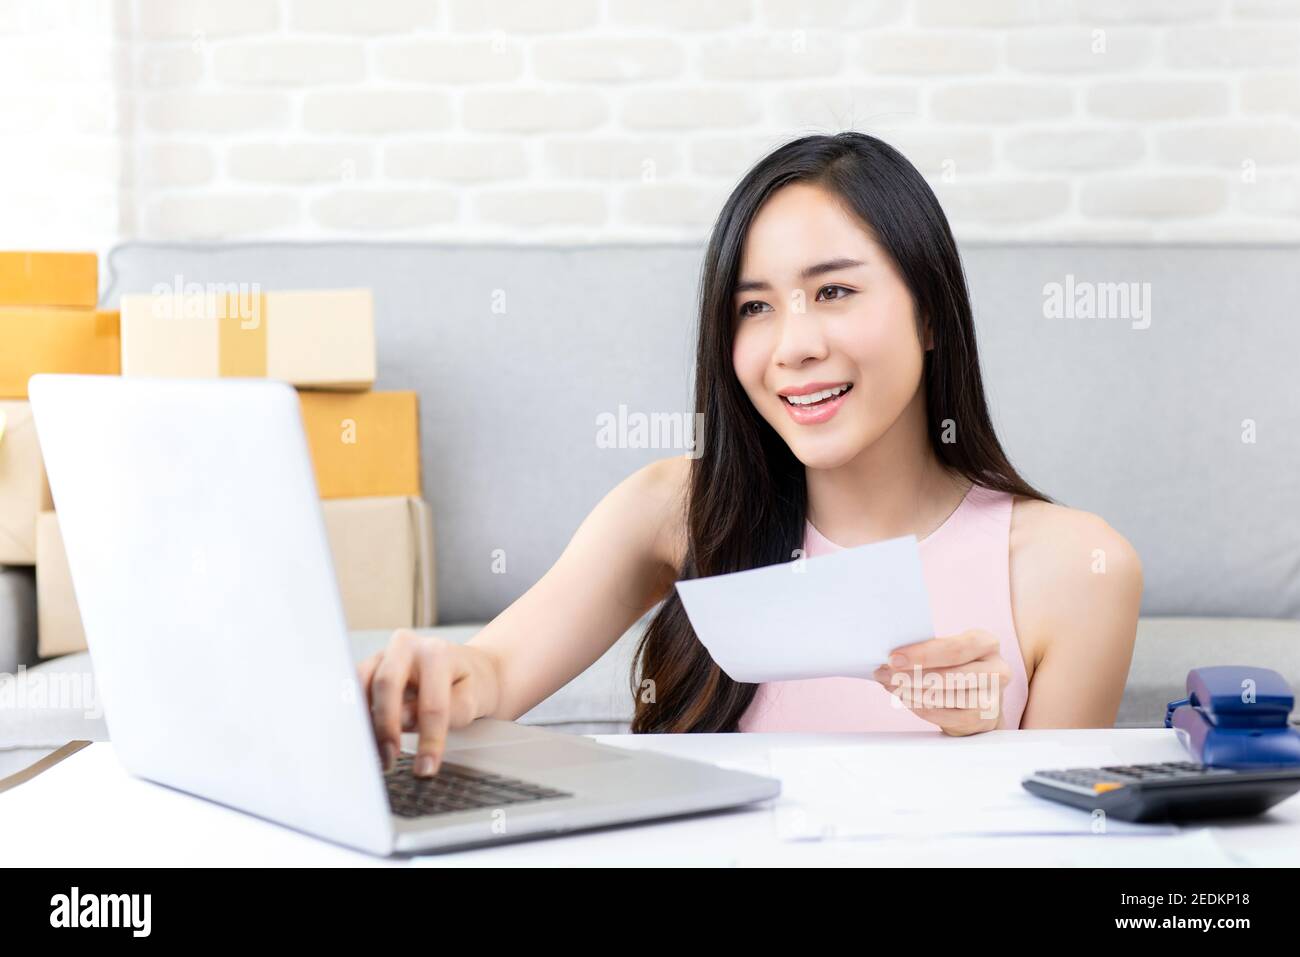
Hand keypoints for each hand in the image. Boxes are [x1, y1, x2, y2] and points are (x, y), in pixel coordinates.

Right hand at [357, 630, 500, 777]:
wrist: (467, 667)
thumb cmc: (469, 683)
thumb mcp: (471, 700)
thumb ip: (445, 711)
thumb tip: (402, 721)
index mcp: (437, 653)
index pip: (430, 702)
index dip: (428, 739)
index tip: (425, 768)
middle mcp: (406, 646)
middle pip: (385, 683)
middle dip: (386, 726)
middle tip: (390, 758)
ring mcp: (384, 654)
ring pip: (362, 684)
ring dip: (366, 722)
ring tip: (377, 753)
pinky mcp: (370, 667)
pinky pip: (355, 689)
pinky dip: (358, 715)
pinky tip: (366, 738)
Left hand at [870, 629, 1009, 735]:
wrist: (980, 700)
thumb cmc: (957, 668)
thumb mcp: (949, 653)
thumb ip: (927, 651)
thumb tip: (890, 658)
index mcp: (986, 643)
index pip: (955, 647)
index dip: (923, 654)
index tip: (893, 658)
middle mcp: (997, 669)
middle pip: (952, 673)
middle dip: (912, 675)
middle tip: (885, 674)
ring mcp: (994, 697)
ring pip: (948, 696)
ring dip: (912, 692)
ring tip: (891, 686)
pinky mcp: (985, 719)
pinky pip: (948, 715)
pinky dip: (923, 708)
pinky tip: (907, 701)